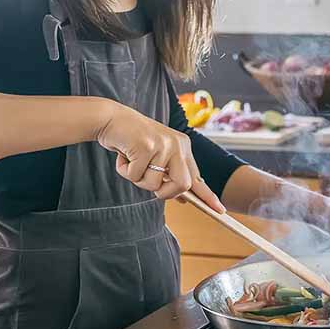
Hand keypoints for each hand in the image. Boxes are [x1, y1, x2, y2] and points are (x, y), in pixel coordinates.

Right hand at [94, 101, 225, 212]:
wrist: (111, 118)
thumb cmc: (132, 140)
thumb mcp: (156, 156)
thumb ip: (170, 175)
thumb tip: (184, 198)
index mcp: (183, 147)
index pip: (197, 177)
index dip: (207, 196)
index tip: (219, 210)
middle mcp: (178, 145)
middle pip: (182, 185)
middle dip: (164, 193)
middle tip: (148, 180)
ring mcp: (163, 144)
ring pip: (154, 184)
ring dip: (137, 178)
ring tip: (132, 160)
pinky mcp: (146, 146)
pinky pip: (134, 175)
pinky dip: (124, 170)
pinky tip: (123, 154)